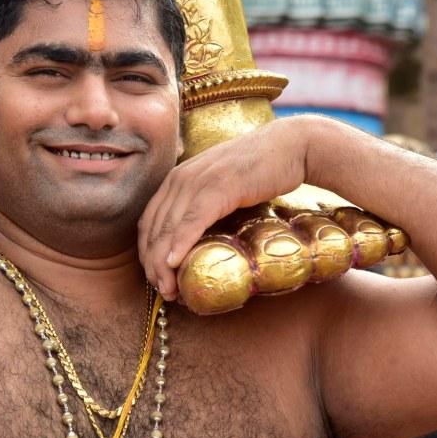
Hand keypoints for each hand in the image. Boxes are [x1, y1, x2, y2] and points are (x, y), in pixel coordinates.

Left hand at [138, 118, 309, 300]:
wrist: (290, 147)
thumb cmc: (259, 171)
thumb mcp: (221, 188)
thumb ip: (204, 206)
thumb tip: (198, 243)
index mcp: (178, 178)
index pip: (149, 220)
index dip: (147, 251)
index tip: (154, 277)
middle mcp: (181, 177)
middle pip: (154, 227)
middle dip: (152, 263)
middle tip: (162, 290)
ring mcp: (198, 180)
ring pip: (170, 227)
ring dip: (163, 262)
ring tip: (168, 288)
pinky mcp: (219, 186)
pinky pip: (193, 220)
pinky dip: (181, 243)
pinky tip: (175, 263)